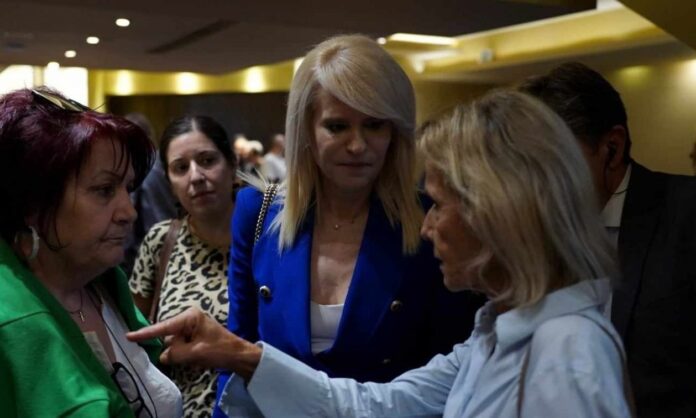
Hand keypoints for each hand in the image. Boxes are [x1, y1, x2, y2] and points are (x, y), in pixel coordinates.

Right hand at [127, 307, 260, 378]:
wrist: (239, 356)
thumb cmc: (219, 350)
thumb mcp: (194, 353)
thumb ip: (174, 354)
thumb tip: (162, 355)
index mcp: (189, 317)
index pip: (163, 327)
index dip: (145, 333)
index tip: (128, 335)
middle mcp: (189, 318)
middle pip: (168, 335)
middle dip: (172, 348)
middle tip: (188, 355)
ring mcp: (192, 327)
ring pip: (174, 343)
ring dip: (180, 353)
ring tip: (197, 356)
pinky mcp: (195, 336)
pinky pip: (181, 346)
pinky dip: (184, 354)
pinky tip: (196, 357)